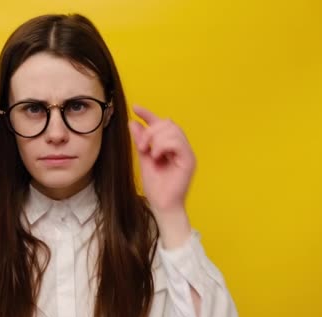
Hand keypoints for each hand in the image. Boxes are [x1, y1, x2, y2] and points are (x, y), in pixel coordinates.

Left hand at [128, 105, 195, 247]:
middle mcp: (180, 147)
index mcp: (170, 146)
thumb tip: (132, 122)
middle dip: (150, 130)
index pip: (161, 124)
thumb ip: (140, 141)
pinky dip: (163, 145)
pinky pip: (177, 142)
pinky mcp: (189, 160)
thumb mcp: (143, 159)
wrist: (162, 205)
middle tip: (141, 146)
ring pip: (173, 130)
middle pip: (168, 123)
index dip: (149, 114)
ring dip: (156, 138)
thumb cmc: (156, 187)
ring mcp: (186, 153)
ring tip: (148, 153)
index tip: (135, 107)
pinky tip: (156, 155)